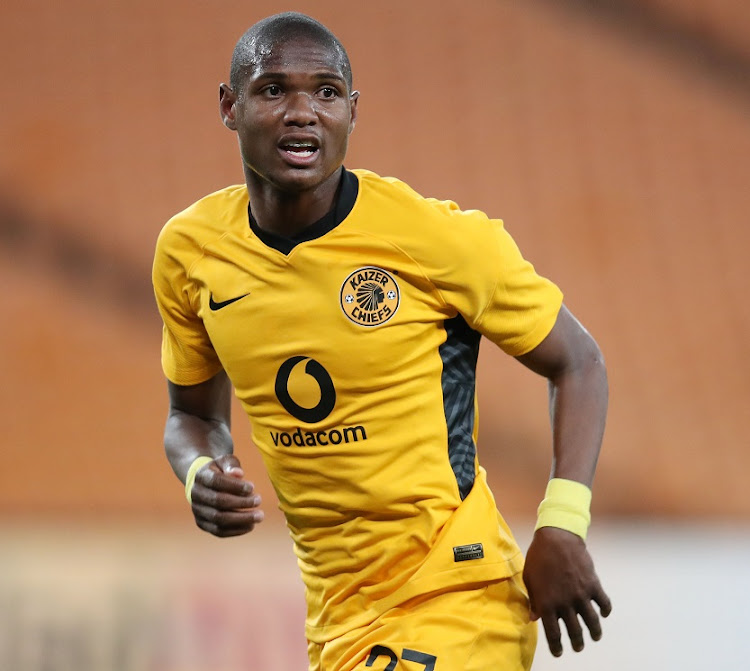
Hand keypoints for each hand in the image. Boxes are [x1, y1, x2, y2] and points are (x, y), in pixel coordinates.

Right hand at [190, 454, 263, 536]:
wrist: (205, 484)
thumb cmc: (221, 471)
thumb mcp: (225, 462)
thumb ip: (231, 465)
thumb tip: (238, 473)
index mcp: (201, 476)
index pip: (216, 481)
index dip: (235, 486)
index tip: (253, 487)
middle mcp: (196, 494)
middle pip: (218, 501)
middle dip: (241, 502)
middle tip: (259, 500)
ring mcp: (197, 511)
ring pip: (218, 519)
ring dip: (241, 519)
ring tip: (259, 516)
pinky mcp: (202, 523)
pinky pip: (218, 531)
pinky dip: (236, 530)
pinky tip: (250, 525)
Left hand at [523, 527, 610, 656]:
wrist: (557, 538)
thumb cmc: (538, 557)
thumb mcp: (530, 579)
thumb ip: (533, 600)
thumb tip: (533, 618)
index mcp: (547, 603)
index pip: (553, 633)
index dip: (557, 646)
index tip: (559, 653)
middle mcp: (565, 603)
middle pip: (575, 632)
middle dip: (577, 643)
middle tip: (578, 647)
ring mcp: (581, 594)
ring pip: (592, 622)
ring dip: (594, 632)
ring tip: (595, 637)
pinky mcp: (593, 584)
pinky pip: (604, 603)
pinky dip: (605, 611)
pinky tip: (603, 614)